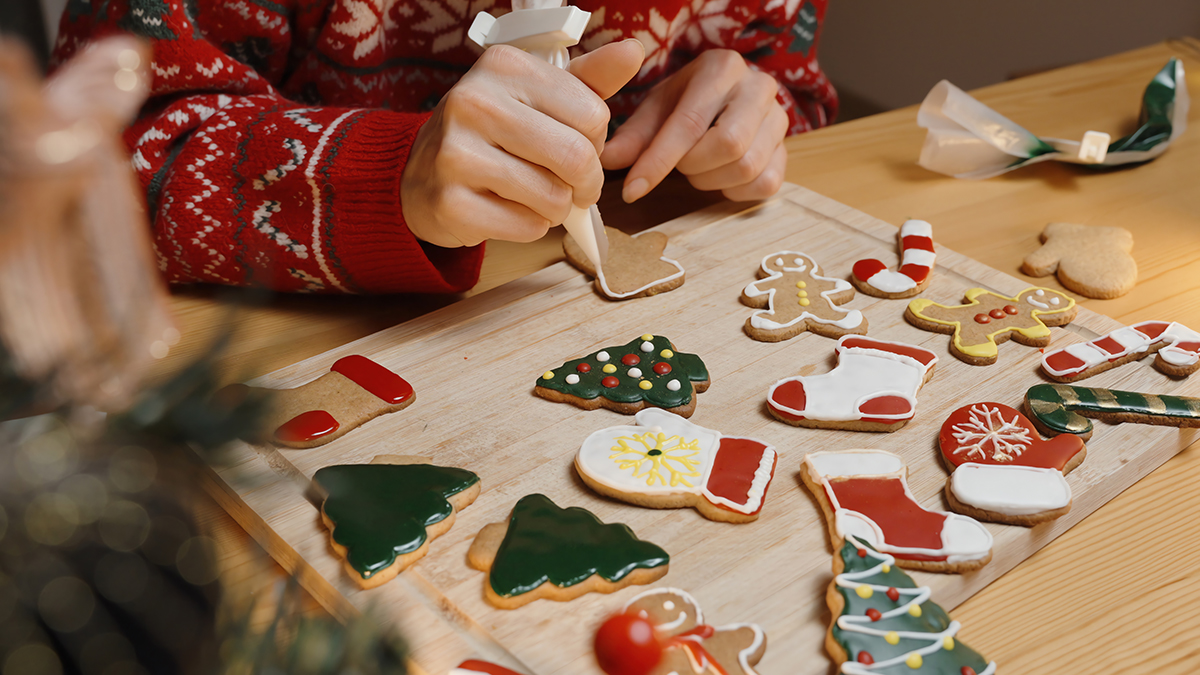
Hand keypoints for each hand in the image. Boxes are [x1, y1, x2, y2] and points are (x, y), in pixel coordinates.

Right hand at [402, 40, 643, 247]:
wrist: (421, 175)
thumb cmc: (491, 133)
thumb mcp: (537, 96)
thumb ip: (588, 80)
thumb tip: (633, 51)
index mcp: (503, 66)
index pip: (593, 114)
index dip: (597, 142)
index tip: (579, 147)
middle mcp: (474, 102)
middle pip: (576, 157)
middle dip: (587, 183)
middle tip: (576, 187)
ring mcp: (457, 154)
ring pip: (554, 198)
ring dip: (557, 207)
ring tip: (535, 195)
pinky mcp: (451, 203)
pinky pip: (527, 227)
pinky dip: (530, 227)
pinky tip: (507, 210)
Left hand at [600, 50, 788, 202]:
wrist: (727, 98)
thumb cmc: (688, 101)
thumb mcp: (657, 108)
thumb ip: (634, 135)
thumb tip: (606, 159)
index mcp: (721, 68)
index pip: (691, 122)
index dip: (659, 161)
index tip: (632, 189)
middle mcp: (759, 87)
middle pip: (729, 145)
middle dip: (692, 166)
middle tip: (679, 164)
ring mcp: (780, 119)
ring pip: (747, 167)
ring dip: (711, 179)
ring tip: (697, 167)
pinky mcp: (787, 151)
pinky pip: (764, 185)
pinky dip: (734, 191)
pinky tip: (719, 176)